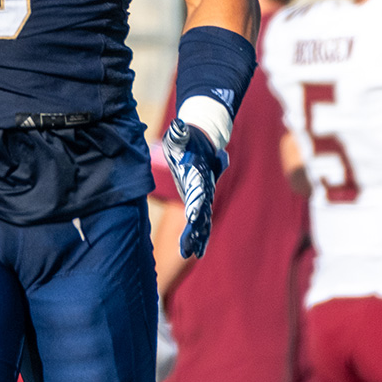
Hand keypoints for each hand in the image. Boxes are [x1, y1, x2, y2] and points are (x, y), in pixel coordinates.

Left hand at [162, 120, 227, 258]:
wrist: (201, 142)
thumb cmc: (187, 139)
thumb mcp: (180, 135)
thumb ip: (180, 133)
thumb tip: (178, 126)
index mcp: (198, 175)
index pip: (198, 193)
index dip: (195, 205)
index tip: (192, 217)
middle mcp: (203, 189)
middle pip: (200, 213)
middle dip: (195, 231)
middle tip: (187, 249)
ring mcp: (202, 197)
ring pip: (202, 221)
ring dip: (197, 238)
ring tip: (191, 255)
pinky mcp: (199, 201)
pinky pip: (201, 222)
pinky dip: (199, 236)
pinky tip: (195, 252)